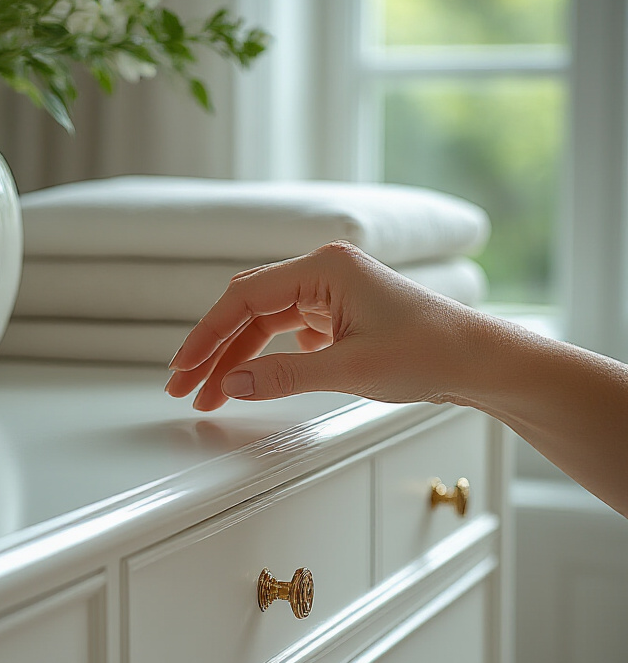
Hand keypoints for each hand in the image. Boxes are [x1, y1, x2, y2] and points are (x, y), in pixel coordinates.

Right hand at [165, 242, 475, 410]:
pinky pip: (287, 333)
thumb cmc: (432, 352)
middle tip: (184, 386)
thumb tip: (233, 383)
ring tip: (210, 394)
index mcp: (325, 268)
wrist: (479, 360)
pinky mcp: (339, 315)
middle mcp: (324, 273)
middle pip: (249, 309)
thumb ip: (286, 375)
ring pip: (265, 323)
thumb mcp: (352, 370)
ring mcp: (331, 293)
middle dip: (214, 349)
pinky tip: (250, 381)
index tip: (183, 368)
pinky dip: (265, 357)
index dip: (207, 335)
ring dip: (237, 357)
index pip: (246, 298)